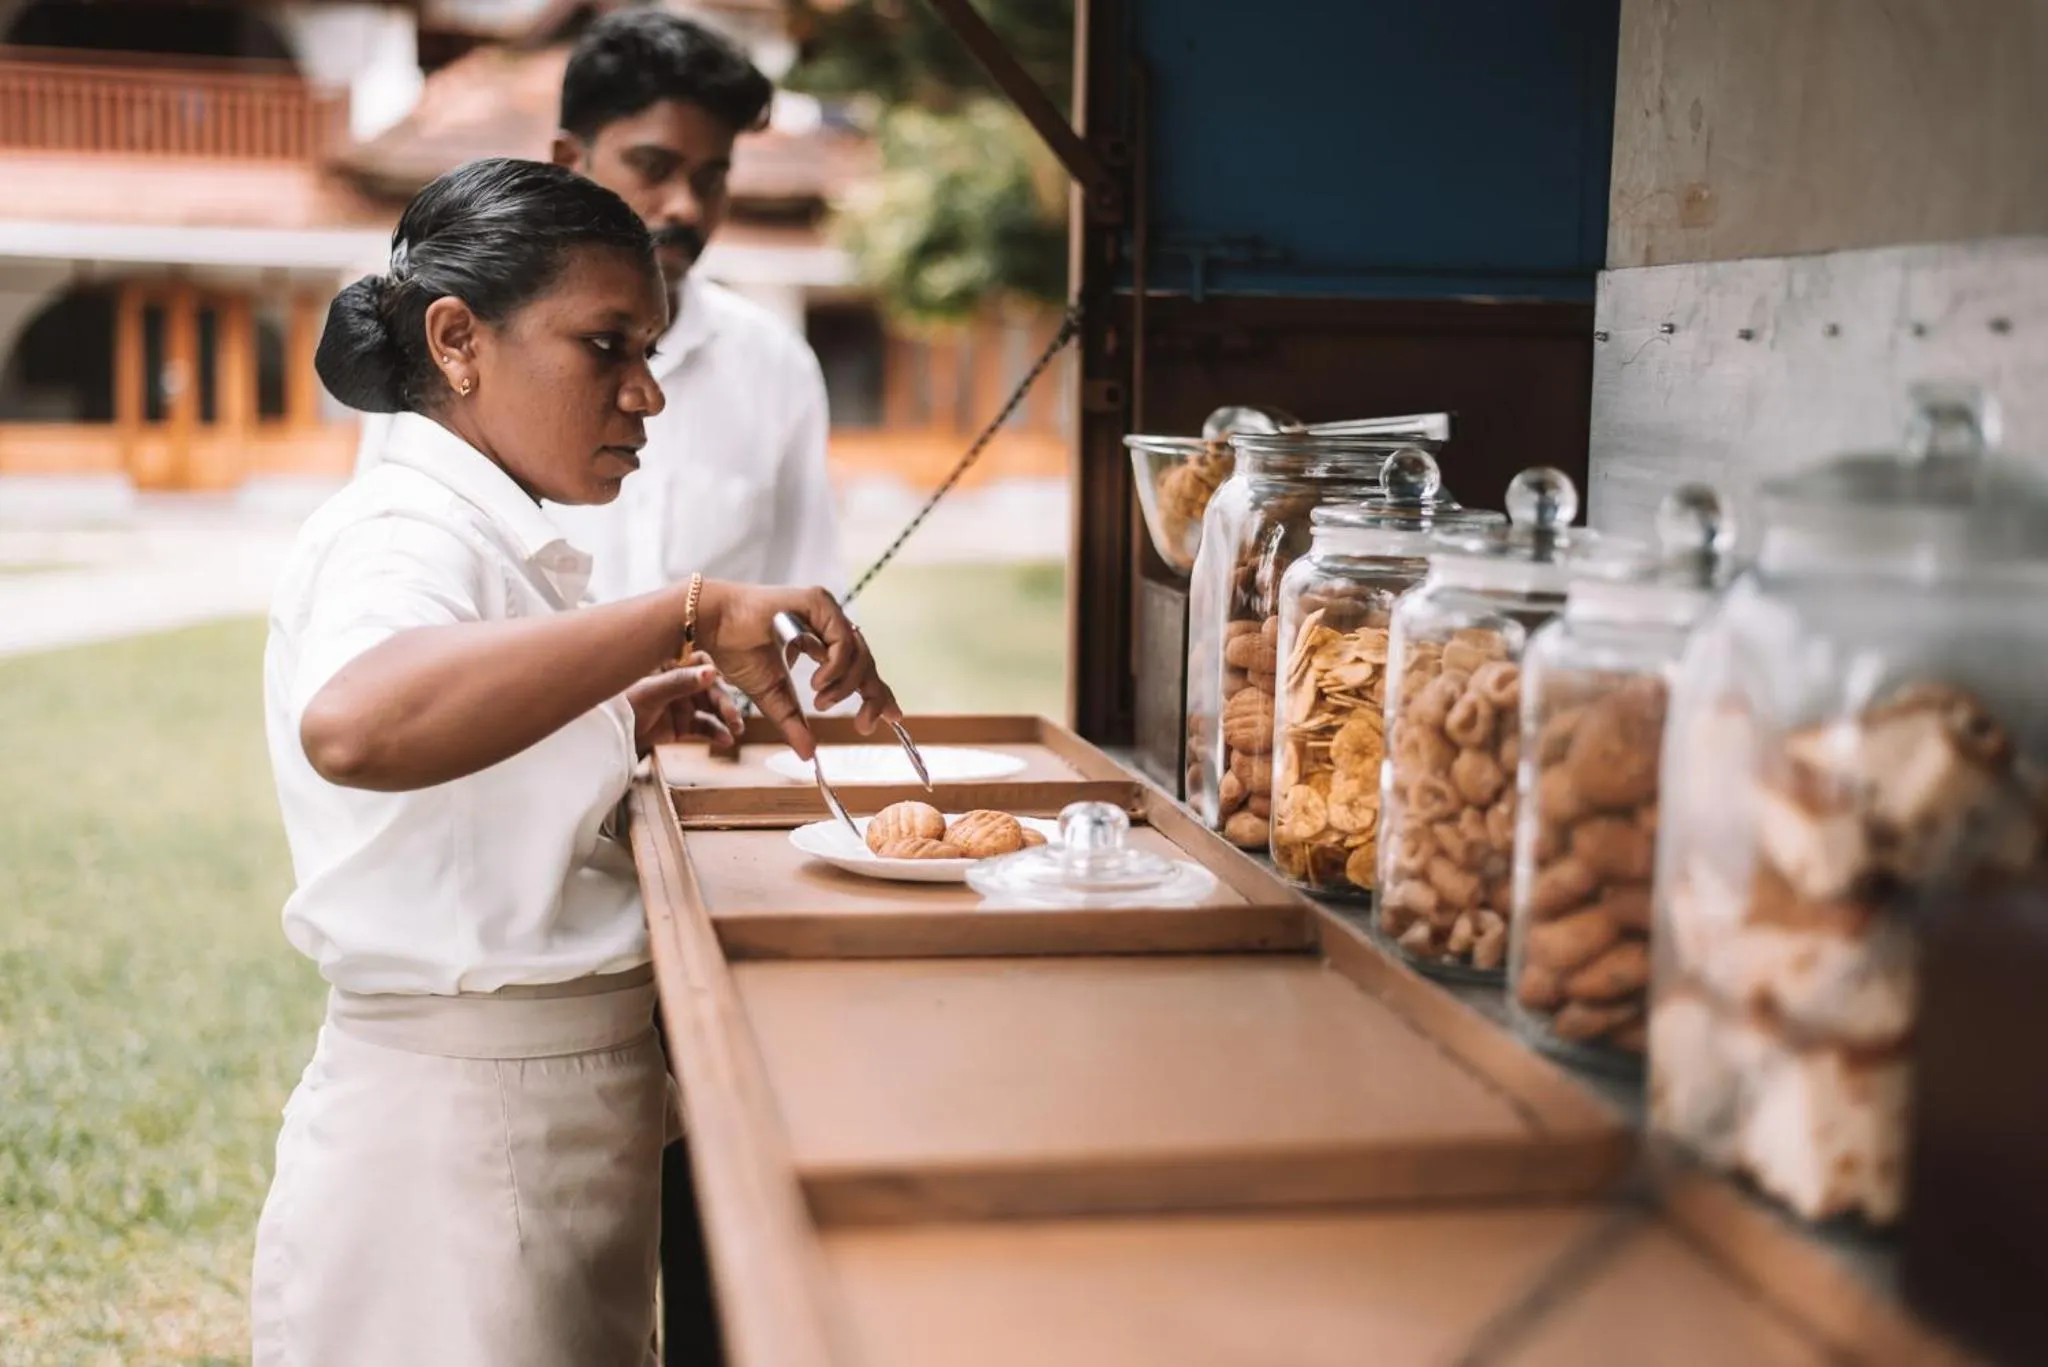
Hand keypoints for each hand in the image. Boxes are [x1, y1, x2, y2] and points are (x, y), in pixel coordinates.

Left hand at [625, 658, 743, 755]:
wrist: (609, 736)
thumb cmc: (623, 705)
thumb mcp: (651, 692)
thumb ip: (681, 682)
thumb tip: (711, 671)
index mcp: (672, 665)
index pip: (700, 662)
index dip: (711, 672)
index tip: (719, 682)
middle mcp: (681, 682)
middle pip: (710, 687)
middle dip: (724, 702)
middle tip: (733, 717)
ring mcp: (684, 703)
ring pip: (712, 708)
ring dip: (725, 718)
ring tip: (736, 730)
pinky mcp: (684, 725)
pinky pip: (705, 727)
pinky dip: (716, 733)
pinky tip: (726, 740)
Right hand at [694, 582, 899, 757]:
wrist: (714, 627)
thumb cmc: (738, 652)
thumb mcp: (774, 697)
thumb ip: (794, 722)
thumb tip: (809, 755)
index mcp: (819, 643)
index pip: (859, 668)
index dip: (877, 692)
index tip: (892, 717)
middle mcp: (827, 625)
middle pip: (866, 663)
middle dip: (873, 696)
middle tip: (864, 725)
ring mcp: (825, 612)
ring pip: (859, 654)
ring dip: (845, 686)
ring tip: (821, 701)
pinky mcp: (819, 602)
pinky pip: (843, 641)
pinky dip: (835, 668)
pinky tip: (817, 684)